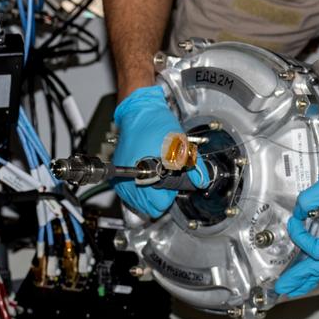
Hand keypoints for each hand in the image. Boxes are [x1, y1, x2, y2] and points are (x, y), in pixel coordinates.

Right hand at [112, 85, 208, 217]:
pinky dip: (140, 189)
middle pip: (149, 208)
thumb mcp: (181, 144)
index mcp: (142, 174)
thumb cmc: (156, 123)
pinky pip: (131, 195)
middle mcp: (127, 180)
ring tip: (157, 173)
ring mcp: (120, 179)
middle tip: (166, 175)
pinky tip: (148, 174)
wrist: (139, 110)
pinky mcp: (118, 175)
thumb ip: (194, 166)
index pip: (159, 204)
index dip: (170, 193)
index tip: (173, 178)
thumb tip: (201, 181)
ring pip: (139, 204)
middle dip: (160, 195)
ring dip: (150, 194)